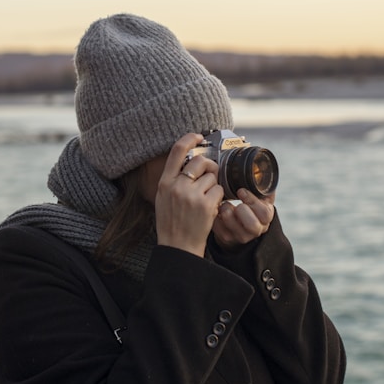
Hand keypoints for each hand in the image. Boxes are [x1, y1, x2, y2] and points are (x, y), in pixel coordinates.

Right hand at [155, 133, 224, 257]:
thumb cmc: (171, 223)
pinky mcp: (206, 205)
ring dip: (213, 187)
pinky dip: (219, 199)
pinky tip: (210, 209)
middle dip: (209, 167)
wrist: (178, 247)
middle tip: (209, 178)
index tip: (198, 136)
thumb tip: (190, 162)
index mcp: (164, 183)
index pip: (176, 151)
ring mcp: (191, 195)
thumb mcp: (163, 198)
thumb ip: (173, 180)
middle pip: (200, 161)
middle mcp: (177, 186)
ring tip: (205, 201)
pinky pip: (220, 191)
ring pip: (213, 177)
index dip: (189, 139)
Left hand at [212, 189, 275, 249]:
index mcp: (265, 218)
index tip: (241, 191)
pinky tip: (217, 211)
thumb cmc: (249, 207)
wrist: (238, 225)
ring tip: (223, 205)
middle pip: (252, 224)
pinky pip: (219, 229)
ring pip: (234, 227)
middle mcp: (256, 230)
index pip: (264, 212)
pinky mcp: (227, 238)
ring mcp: (241, 236)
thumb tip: (259, 173)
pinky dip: (215, 217)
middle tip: (233, 202)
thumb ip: (261, 188)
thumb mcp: (258, 198)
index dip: (252, 200)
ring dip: (226, 212)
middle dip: (240, 210)